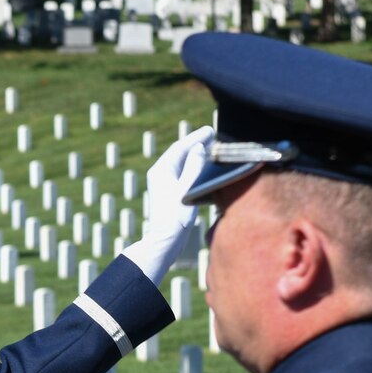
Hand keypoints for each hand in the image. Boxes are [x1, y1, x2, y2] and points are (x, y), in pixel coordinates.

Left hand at [121, 126, 214, 284]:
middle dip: (195, 143)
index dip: (195, 138)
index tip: (209, 131)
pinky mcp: (169, 193)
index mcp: (161, 171)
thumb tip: (198, 148)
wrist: (164, 241)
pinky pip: (182, 173)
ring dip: (195, 154)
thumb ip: (194, 167)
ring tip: (210, 146)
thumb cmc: (175, 218)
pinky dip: (193, 166)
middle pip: (180, 153)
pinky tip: (203, 167)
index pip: (180, 148)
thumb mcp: (187, 190)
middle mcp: (160, 174)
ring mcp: (164, 184)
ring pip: (181, 163)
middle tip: (211, 134)